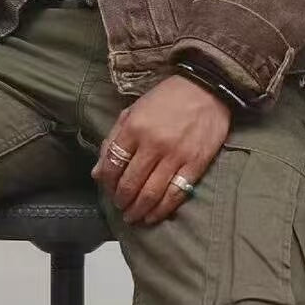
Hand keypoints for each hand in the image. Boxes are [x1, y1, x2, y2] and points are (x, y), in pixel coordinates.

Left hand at [92, 75, 231, 225]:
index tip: (108, 190)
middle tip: (120, 206)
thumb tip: (97, 173)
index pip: (112, 166)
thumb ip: (113, 140)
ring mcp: (176, 156)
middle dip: (121, 201)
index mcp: (134, 128)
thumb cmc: (167, 99)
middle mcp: (153, 144)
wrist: (207, 88)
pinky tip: (152, 217)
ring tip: (133, 216)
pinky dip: (161, 210)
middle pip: (130, 184)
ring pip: (150, 194)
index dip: (107, 184)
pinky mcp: (195, 165)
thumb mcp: (133, 111)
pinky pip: (175, 195)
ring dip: (138, 210)